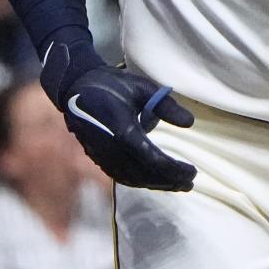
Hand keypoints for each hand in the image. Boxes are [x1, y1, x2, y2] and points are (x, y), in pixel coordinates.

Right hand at [41, 39, 195, 191]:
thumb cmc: (110, 84)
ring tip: (176, 184)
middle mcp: (111, 149)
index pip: (154, 161)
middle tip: (189, 181)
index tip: (192, 171)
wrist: (75, 86)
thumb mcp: (141, 87)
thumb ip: (165, 105)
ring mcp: (102, 155)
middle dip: (169, 180)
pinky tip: (151, 179)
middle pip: (145, 175)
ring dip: (156, 184)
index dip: (174, 170)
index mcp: (123, 131)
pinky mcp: (97, 157)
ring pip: (132, 179)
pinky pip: (121, 176)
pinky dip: (139, 181)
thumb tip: (189, 123)